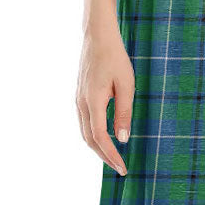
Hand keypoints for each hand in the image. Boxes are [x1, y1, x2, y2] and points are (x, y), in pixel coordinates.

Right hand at [75, 17, 132, 176]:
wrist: (97, 36)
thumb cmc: (115, 57)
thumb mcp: (126, 84)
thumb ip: (123, 112)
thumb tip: (122, 139)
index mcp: (93, 101)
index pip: (100, 137)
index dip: (111, 155)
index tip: (123, 168)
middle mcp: (81, 103)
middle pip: (89, 139)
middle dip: (104, 156)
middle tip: (120, 167)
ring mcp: (78, 99)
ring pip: (85, 132)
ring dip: (98, 147)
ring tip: (113, 156)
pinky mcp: (80, 95)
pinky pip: (84, 122)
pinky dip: (93, 135)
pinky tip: (105, 137)